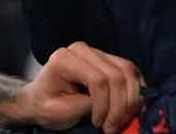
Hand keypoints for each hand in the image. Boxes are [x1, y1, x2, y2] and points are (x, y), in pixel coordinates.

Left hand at [17, 42, 142, 132]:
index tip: (99, 124)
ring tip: (120, 120)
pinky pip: (131, 70)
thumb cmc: (45, 105)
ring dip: (130, 100)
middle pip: (116, 75)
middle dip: (119, 106)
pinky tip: (129, 108)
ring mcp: (96, 52)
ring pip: (128, 71)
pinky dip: (135, 90)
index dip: (104, 105)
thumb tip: (111, 108)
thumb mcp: (59, 111)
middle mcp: (82, 50)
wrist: (39, 99)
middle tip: (112, 127)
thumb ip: (84, 106)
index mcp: (65, 59)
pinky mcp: (107, 58)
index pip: (98, 79)